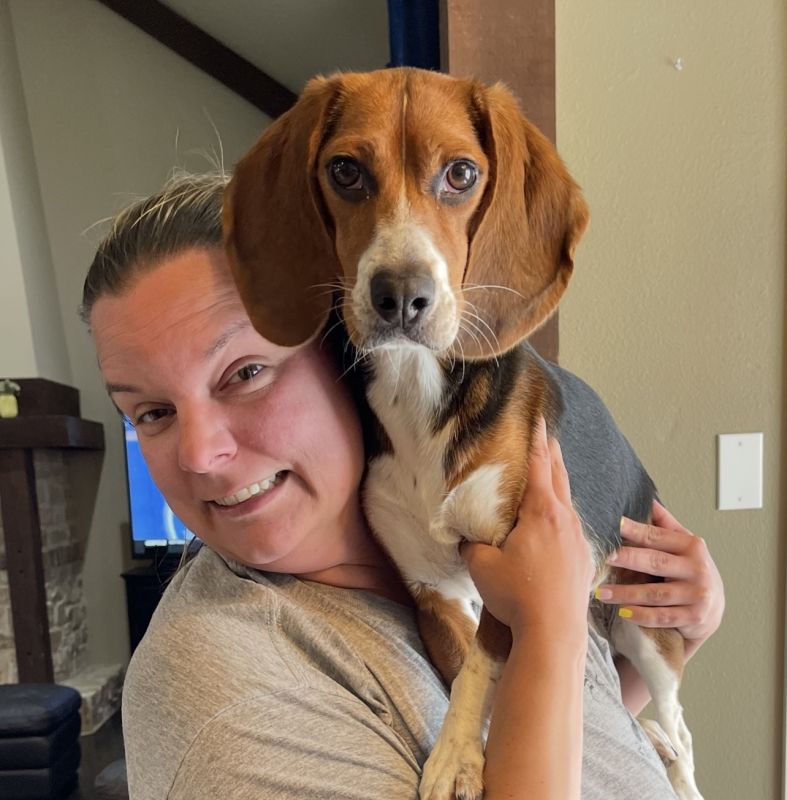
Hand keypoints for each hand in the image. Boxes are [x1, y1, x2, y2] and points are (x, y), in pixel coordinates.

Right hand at [460, 417, 593, 640]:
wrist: (554, 632)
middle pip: (559, 478)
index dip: (537, 442)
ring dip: (559, 485)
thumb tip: (469, 539)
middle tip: (549, 437)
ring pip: (568, 503)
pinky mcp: (585, 560)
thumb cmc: (517, 595)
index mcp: (541, 513)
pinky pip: (573, 528)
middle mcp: (565, 520)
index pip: (539, 467)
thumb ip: (473, 545)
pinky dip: (564, 516)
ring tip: (552, 477)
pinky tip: (558, 526)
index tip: (540, 422)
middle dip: (553, 455)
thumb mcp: (482, 566)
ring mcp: (579, 540)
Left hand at [596, 500, 723, 655]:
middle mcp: (697, 569)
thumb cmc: (691, 571)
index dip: (635, 530)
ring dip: (625, 593)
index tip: (614, 524)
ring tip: (602, 592)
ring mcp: (697, 595)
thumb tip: (648, 499)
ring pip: (655, 593)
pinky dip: (640, 615)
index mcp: (692, 546)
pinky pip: (662, 617)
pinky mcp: (694, 618)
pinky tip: (622, 612)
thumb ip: (666, 525)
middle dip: (627, 559)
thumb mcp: (684, 545)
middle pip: (655, 562)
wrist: (714, 608)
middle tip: (605, 556)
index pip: (657, 536)